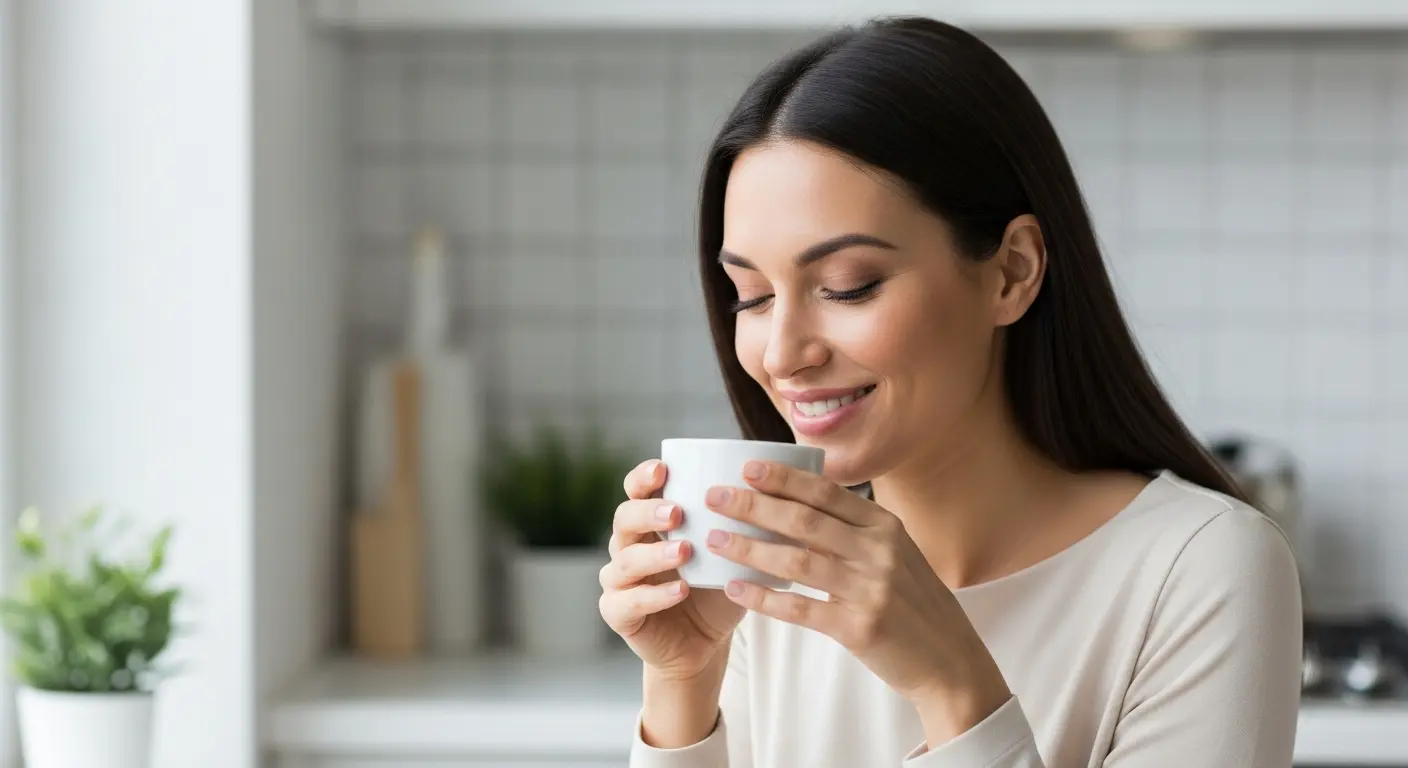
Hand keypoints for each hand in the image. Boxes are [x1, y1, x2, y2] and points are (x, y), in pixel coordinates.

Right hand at [598, 459, 746, 682]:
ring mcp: (619, 581)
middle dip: (648, 512)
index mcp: (650, 522)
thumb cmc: (717, 587)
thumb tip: (782, 485)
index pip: (636, 490)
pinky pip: (628, 602)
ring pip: (625, 560)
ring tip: (685, 550)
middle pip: (623, 519)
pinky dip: (655, 595)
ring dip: (655, 554)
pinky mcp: (619, 614)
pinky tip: (681, 589)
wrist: (703, 643)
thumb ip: (743, 522)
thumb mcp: (733, 551)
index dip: (643, 477)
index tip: (663, 468)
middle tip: (677, 512)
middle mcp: (628, 546)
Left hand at [703, 460, 1011, 741]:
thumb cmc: (912, 603)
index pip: (825, 492)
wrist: (950, 659)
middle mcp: (879, 551)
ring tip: (714, 540)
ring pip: (797, 561)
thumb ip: (852, 530)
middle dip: (754, 505)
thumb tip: (795, 504)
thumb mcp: (893, 554)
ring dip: (750, 548)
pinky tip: (735, 589)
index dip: (783, 478)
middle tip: (715, 496)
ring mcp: (871, 589)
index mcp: (885, 526)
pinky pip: (800, 608)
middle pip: (804, 520)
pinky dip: (764, 598)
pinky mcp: (860, 627)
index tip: (746, 467)